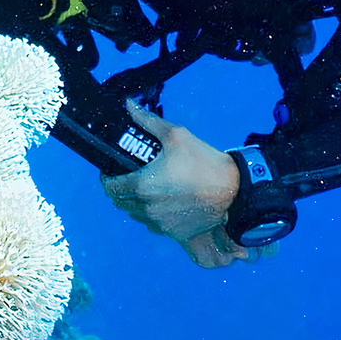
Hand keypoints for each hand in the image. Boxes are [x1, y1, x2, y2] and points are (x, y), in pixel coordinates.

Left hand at [101, 101, 250, 268]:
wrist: (233, 191)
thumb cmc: (203, 161)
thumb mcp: (175, 135)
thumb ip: (147, 121)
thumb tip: (129, 105)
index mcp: (142, 185)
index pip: (110, 187)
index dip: (107, 178)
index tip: (111, 170)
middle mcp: (147, 208)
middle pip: (120, 202)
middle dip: (119, 190)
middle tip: (128, 176)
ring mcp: (160, 224)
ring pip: (136, 214)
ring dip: (134, 203)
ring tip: (147, 188)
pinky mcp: (174, 234)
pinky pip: (153, 225)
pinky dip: (152, 214)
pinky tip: (163, 202)